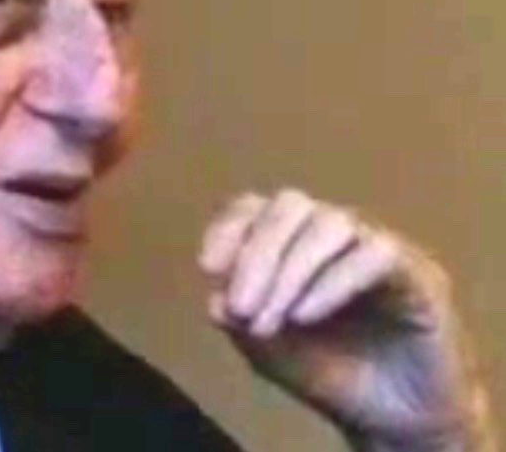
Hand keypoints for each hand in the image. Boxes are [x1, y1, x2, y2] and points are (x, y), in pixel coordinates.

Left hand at [198, 189, 494, 450]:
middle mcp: (332, 233)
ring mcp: (374, 246)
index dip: (229, 229)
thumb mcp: (270, 352)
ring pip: (330, 223)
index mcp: (292, 241)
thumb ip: (241, 323)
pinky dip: (331, 283)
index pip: (257, 209)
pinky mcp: (417, 272)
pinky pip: (374, 255)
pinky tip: (306, 316)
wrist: (395, 420)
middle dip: (256, 254)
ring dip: (290, 271)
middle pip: (289, 206)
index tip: (209, 268)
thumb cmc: (330, 374)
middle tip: (241, 308)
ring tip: (272, 320)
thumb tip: (216, 299)